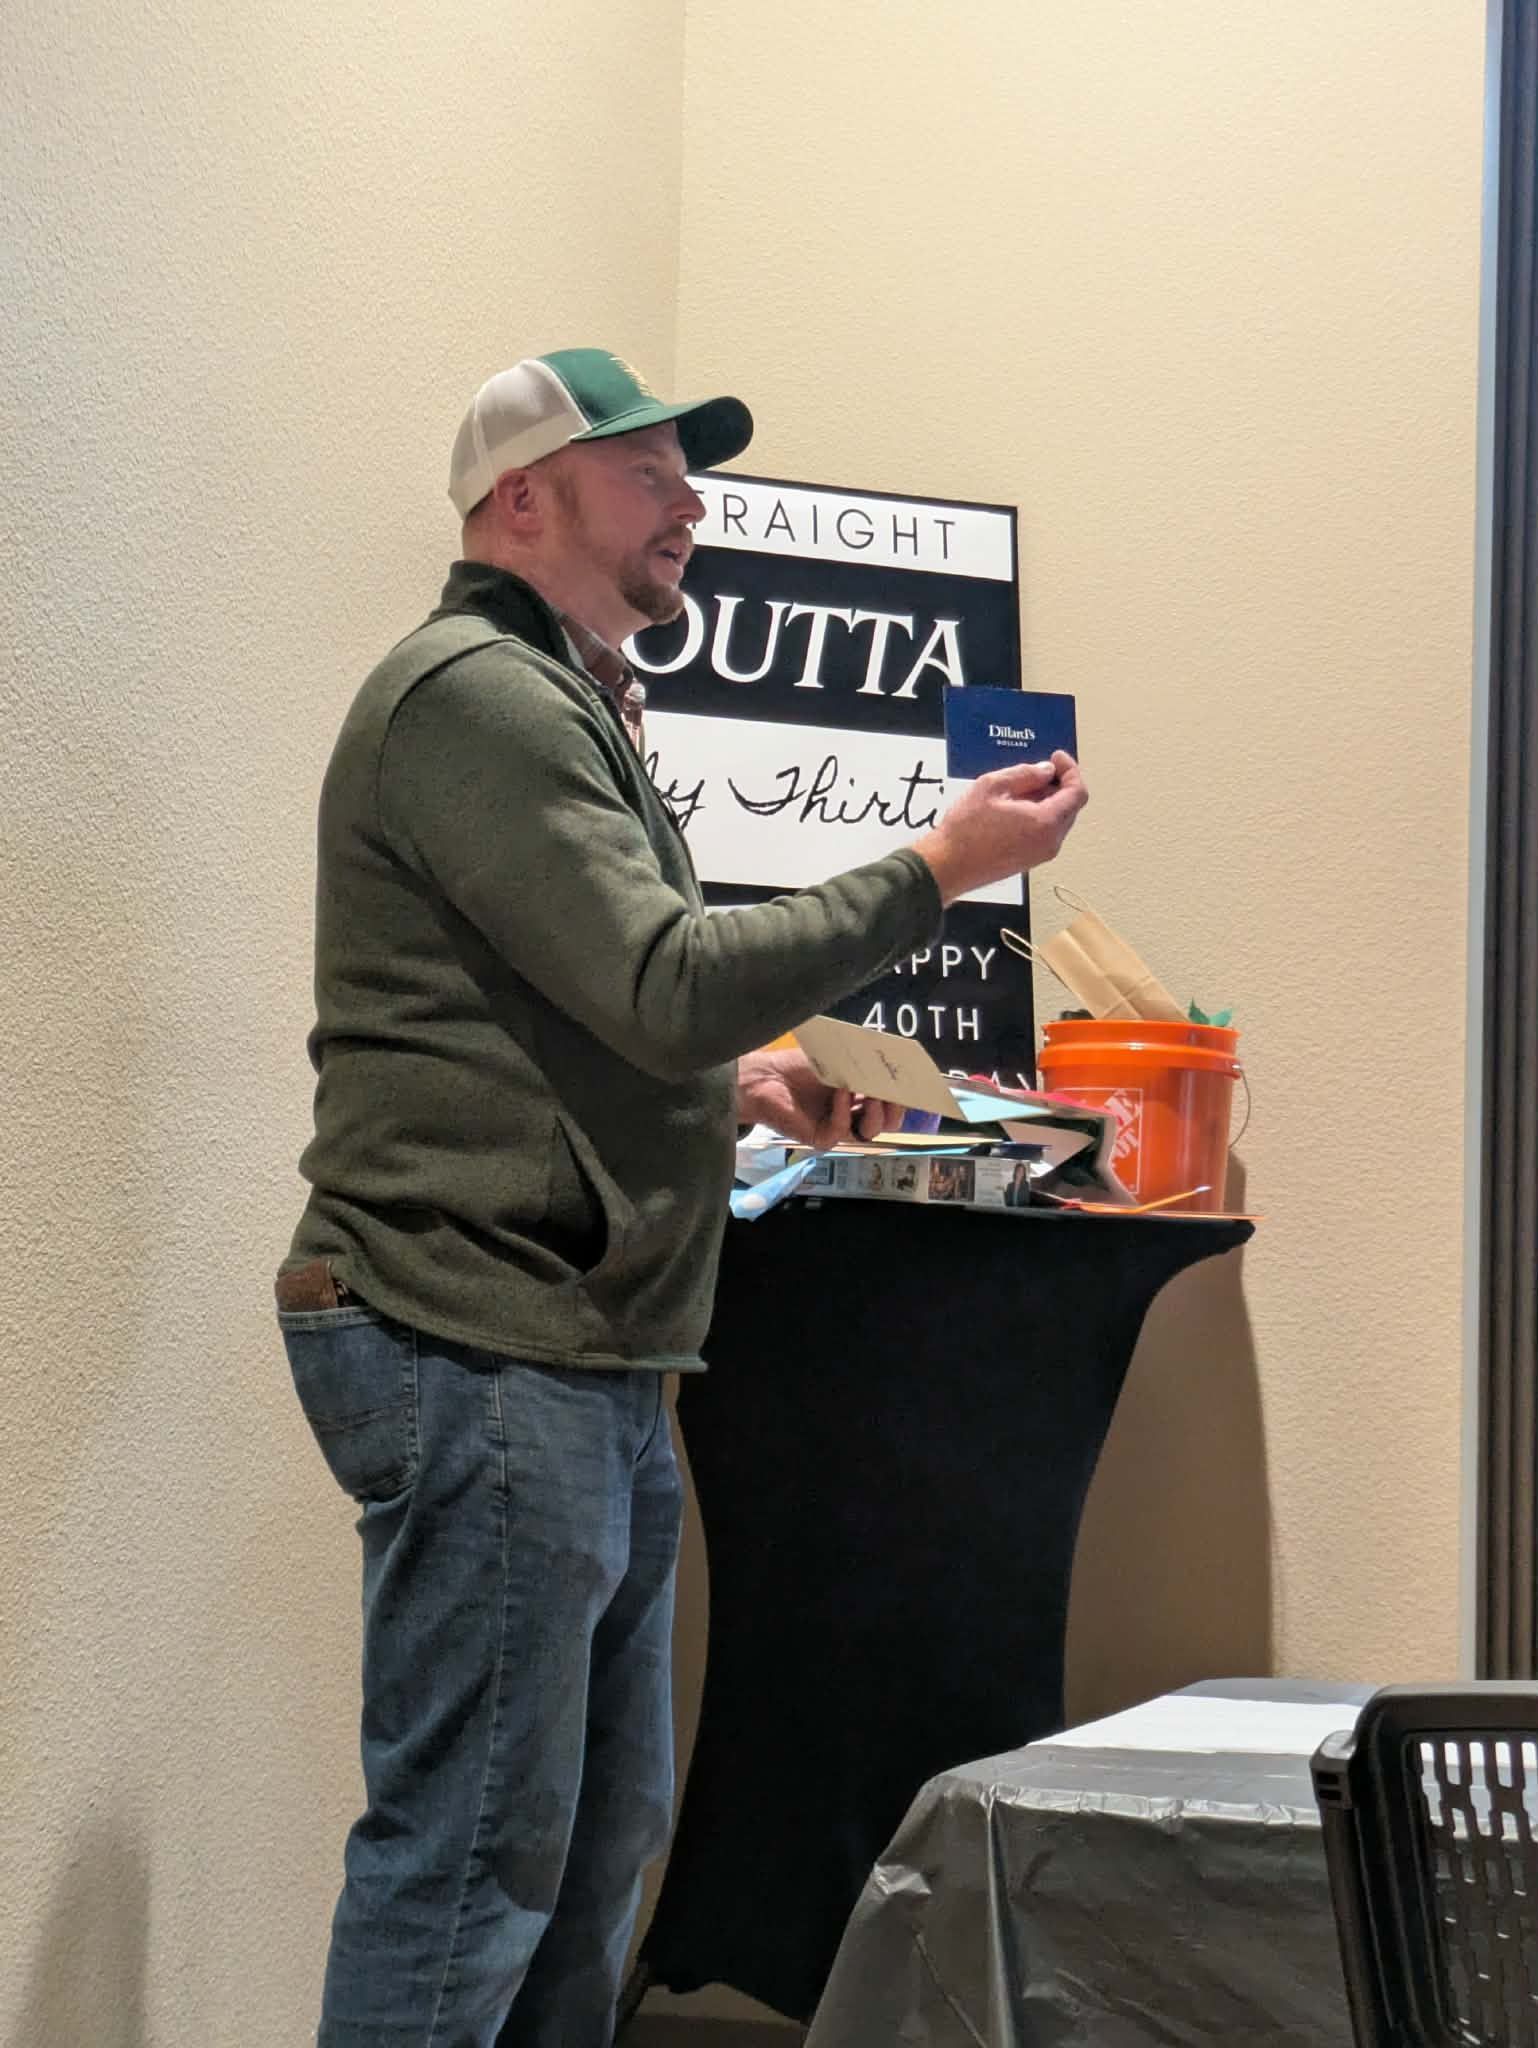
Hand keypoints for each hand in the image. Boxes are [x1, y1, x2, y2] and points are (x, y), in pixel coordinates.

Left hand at [736, 1047, 904, 1147]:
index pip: (890, 1102)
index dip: (902, 1097)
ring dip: (876, 1113)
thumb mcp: (838, 1059)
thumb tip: (891, 1063)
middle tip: (893, 1094)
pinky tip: (839, 1092)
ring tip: (872, 1094)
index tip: (911, 1085)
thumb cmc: (799, 1066)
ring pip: (870, 1132)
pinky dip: (843, 1109)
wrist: (766, 1076)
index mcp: (859, 1096)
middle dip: (895, 1109)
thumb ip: (863, 1064)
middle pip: (887, 1122)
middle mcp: (853, 1114)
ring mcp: (838, 1127)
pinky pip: (842, 1129)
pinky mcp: (822, 1137)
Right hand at [913, 751, 1087, 904]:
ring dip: (1048, 800)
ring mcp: (1040, 854)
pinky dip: (1039, 815)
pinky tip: (1015, 806)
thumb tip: (1045, 770)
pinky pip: (1045, 832)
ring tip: (1021, 788)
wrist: (947, 866)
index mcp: (1046, 823)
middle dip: (1060, 784)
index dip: (1071, 770)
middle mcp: (1050, 842)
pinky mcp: (1029, 860)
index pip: (1077, 793)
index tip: (1057, 758)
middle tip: (1040, 769)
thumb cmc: (965, 830)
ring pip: (1058, 820)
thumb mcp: (992, 786)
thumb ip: (1025, 774)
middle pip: (1071, 807)